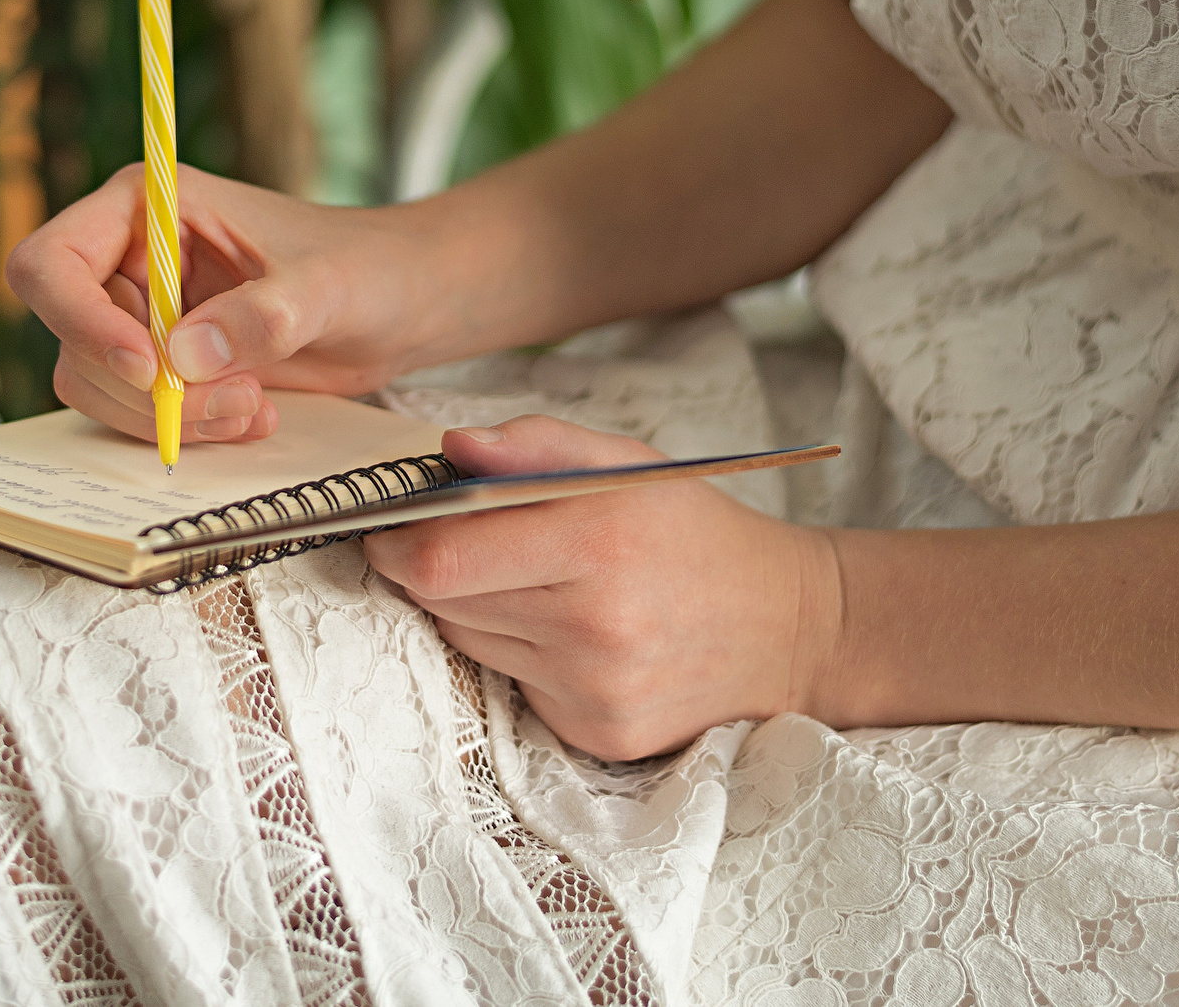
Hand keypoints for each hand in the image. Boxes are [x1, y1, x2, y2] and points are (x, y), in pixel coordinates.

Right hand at [5, 163, 439, 445]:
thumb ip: (263, 314)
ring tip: (254, 408)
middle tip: (237, 401)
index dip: (79, 320)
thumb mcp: (326, 287)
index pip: (52, 262)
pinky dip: (186, 429)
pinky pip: (136, 413)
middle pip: (73, 340)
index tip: (148, 369)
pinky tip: (253, 414)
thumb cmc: (365, 267)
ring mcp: (142, 317)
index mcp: (146, 208)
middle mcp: (128, 260)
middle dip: (146, 390)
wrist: (397, 304)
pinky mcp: (164, 367)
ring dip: (171, 416)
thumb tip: (183, 357)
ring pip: (100, 387)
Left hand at [364, 417, 843, 761]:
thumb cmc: (694, 531)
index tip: (390, 524)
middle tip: (460, 542)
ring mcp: (594, 690)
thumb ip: (534, 444)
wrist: (788, 628)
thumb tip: (451, 446)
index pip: (441, 560)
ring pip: (470, 644)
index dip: (396, 541)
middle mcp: (593, 626)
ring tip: (535, 582)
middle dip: (431, 569)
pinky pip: (512, 685)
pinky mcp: (595, 733)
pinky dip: (520, 655)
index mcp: (597, 542)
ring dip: (475, 611)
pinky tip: (570, 632)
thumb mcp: (627, 462)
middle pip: (444, 603)